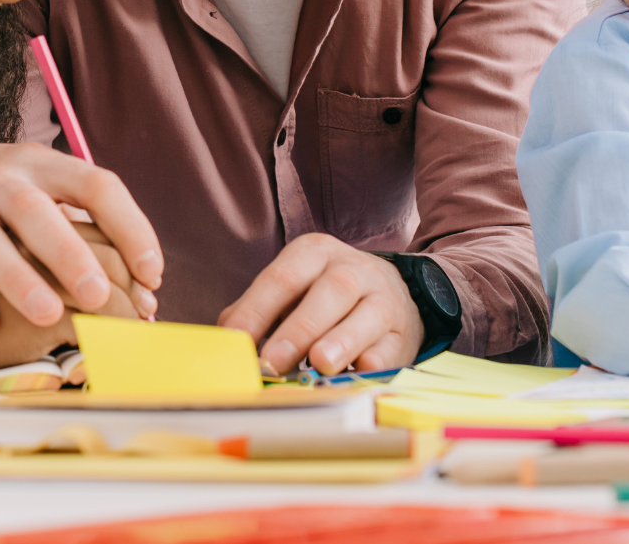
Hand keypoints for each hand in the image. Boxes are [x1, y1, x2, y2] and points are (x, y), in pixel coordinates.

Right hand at [0, 141, 162, 336]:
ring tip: (48, 315)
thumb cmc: (14, 198)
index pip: (95, 186)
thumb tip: (147, 295)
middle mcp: (2, 180)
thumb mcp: (53, 194)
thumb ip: (95, 235)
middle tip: (97, 295)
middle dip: (68, 252)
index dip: (130, 227)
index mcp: (46, 167)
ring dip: (17, 277)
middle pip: (33, 209)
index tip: (151, 274)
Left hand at [216, 233, 423, 376]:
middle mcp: (352, 269)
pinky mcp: (403, 332)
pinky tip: (357, 374)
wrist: (392, 293)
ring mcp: (383, 299)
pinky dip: (374, 363)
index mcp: (314, 253)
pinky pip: (391, 347)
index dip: (257, 311)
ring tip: (319, 365)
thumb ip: (256, 311)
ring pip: (367, 314)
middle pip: (329, 292)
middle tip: (274, 362)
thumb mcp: (291, 290)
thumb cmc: (324, 297)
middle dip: (298, 329)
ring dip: (341, 342)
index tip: (237, 343)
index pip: (282, 278)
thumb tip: (224, 342)